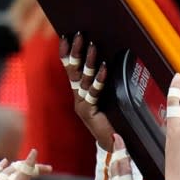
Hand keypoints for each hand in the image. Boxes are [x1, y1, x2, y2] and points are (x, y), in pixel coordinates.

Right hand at [63, 34, 113, 150]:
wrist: (114, 144)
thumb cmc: (113, 122)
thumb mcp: (108, 99)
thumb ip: (105, 84)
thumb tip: (110, 60)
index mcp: (80, 94)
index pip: (70, 70)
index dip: (67, 54)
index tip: (65, 37)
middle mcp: (78, 98)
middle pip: (73, 71)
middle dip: (75, 52)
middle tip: (78, 34)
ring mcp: (83, 105)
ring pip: (83, 79)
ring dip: (88, 61)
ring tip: (92, 45)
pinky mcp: (89, 112)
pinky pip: (94, 92)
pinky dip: (100, 79)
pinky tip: (105, 67)